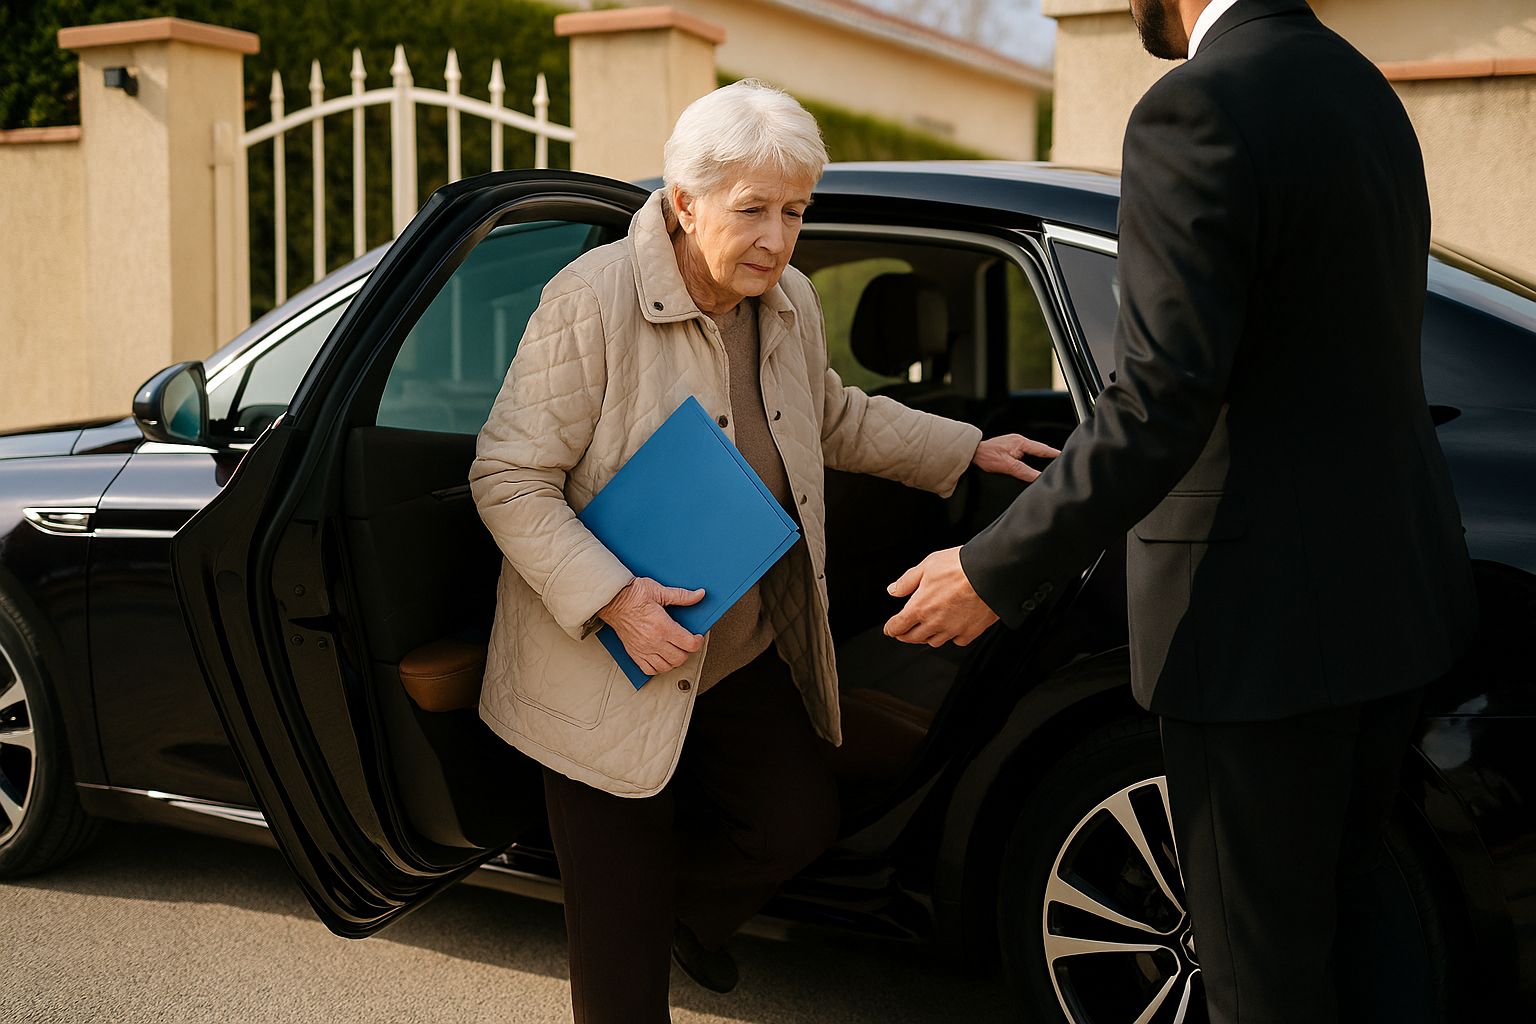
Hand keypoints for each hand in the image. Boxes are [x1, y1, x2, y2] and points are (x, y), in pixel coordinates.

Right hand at [598, 578, 705, 674]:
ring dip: (674, 661)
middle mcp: (654, 641)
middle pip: (680, 658)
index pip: (689, 644)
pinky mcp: (634, 653)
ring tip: (675, 650)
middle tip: (687, 643)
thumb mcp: (659, 591)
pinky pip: (649, 670)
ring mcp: (643, 649)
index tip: (697, 637)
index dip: (698, 642)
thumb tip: (699, 595)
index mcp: (663, 626)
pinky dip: (658, 668)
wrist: (612, 600)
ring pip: (666, 667)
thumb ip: (682, 595)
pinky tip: (661, 658)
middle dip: (688, 651)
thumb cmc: (632, 594)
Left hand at [884, 547, 998, 646]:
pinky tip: (952, 628)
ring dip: (927, 637)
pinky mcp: (970, 633)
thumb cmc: (960, 567)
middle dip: (905, 636)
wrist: (991, 573)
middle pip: (913, 638)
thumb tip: (893, 590)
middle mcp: (934, 623)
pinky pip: (956, 641)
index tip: (889, 629)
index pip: (898, 626)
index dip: (891, 629)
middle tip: (903, 632)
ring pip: (934, 642)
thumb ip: (907, 581)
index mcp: (920, 607)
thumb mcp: (927, 566)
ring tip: (926, 629)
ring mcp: (953, 630)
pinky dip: (952, 637)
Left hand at [972, 433, 1060, 482]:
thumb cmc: (987, 456)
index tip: (1063, 456)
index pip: (1042, 449)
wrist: (973, 452)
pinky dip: (1033, 455)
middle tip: (1060, 459)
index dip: (1053, 453)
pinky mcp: (1010, 446)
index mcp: (1021, 443)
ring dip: (1041, 454)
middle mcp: (1019, 441)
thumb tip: (1038, 477)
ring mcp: (1014, 443)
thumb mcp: (1007, 466)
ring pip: (1033, 449)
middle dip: (1049, 453)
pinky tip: (1034, 460)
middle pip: (1039, 448)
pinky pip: (1026, 450)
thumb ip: (1024, 472)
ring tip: (1051, 460)